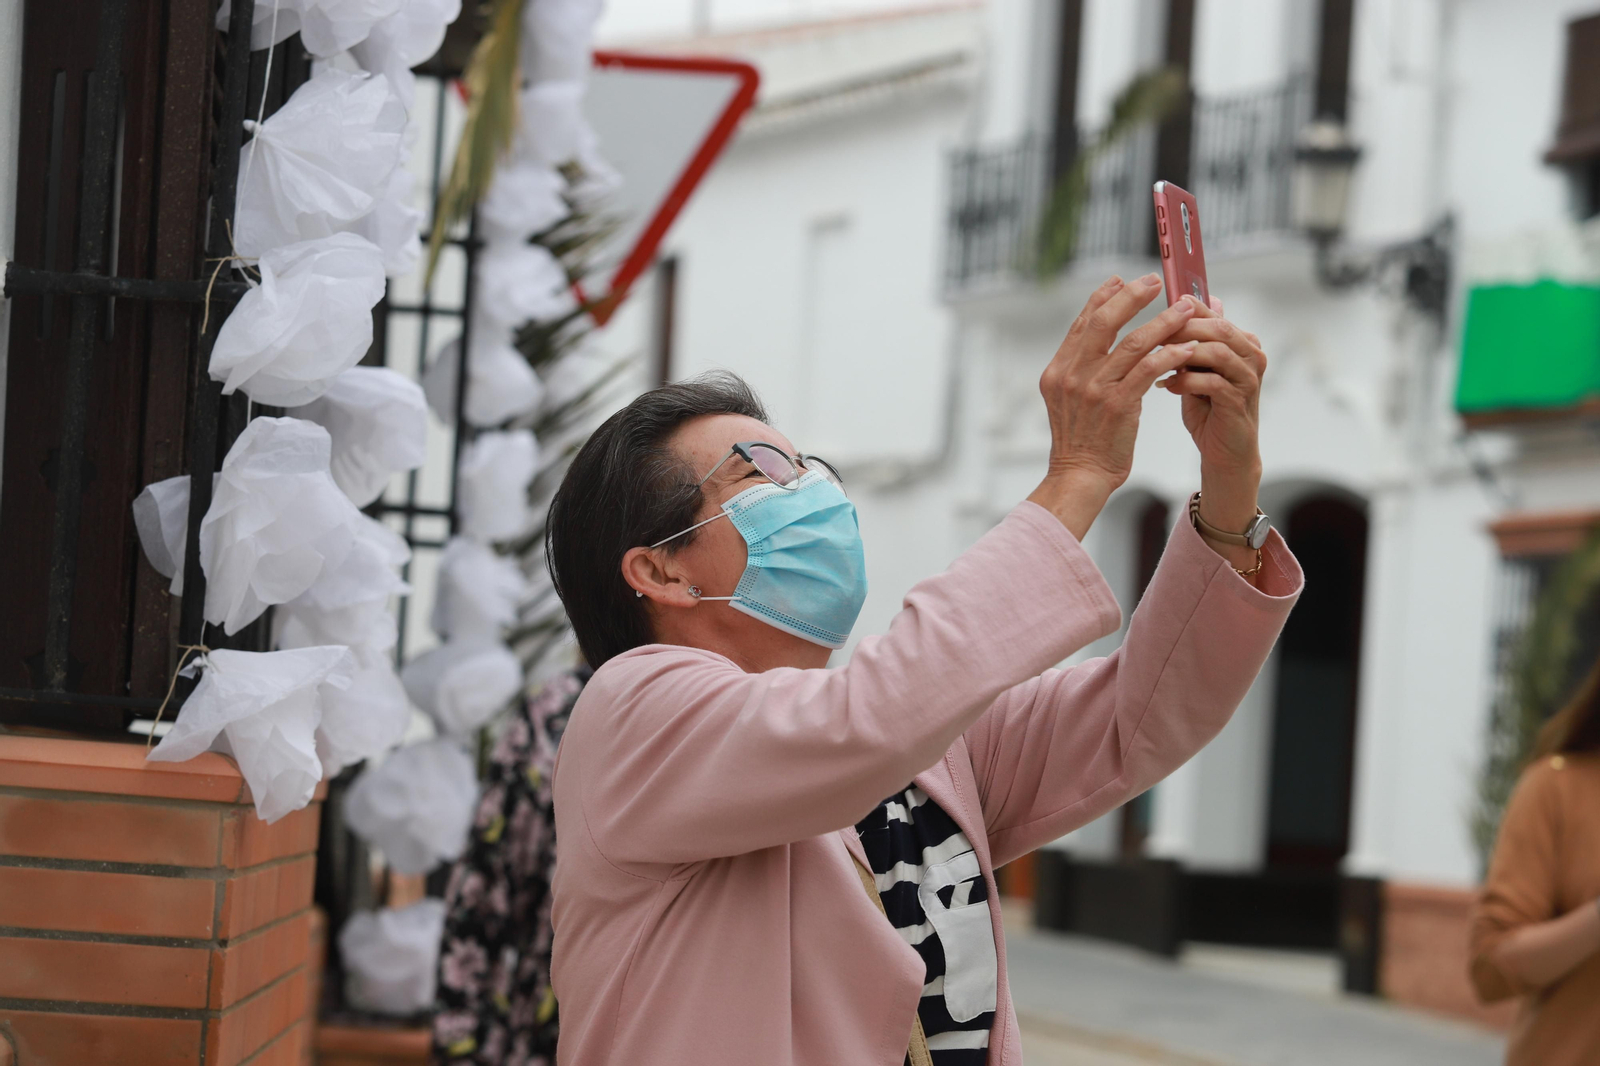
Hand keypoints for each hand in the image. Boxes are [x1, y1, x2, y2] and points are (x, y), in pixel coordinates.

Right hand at [1028, 273, 1200, 538]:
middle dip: (1132, 296)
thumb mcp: (1068, 400)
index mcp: (1058, 370)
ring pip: (1134, 342)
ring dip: (1164, 322)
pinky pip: (1150, 369)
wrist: (1079, 476)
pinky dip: (1171, 355)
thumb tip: (1099, 342)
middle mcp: (1072, 375)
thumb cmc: (1081, 441)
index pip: (1082, 323)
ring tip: (1186, 310)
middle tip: (1156, 281)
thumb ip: (1080, 370)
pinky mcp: (1118, 405)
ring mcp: (1094, 389)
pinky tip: (1187, 348)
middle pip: (1104, 321)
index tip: (1121, 279)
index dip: (1102, 297)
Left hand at [1159, 295, 1265, 550]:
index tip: (1150, 317)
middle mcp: (1251, 354)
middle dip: (1180, 330)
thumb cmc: (1208, 408)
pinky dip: (1185, 381)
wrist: (1224, 452)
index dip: (1181, 312)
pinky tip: (1166, 386)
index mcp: (1242, 341)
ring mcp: (1248, 377)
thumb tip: (1177, 305)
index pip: (1212, 314)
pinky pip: (1212, 381)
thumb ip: (1189, 341)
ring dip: (1182, 354)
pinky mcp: (1240, 400)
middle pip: (1217, 327)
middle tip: (1149, 337)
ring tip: (1155, 361)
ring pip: (1216, 351)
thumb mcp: (1195, 368)